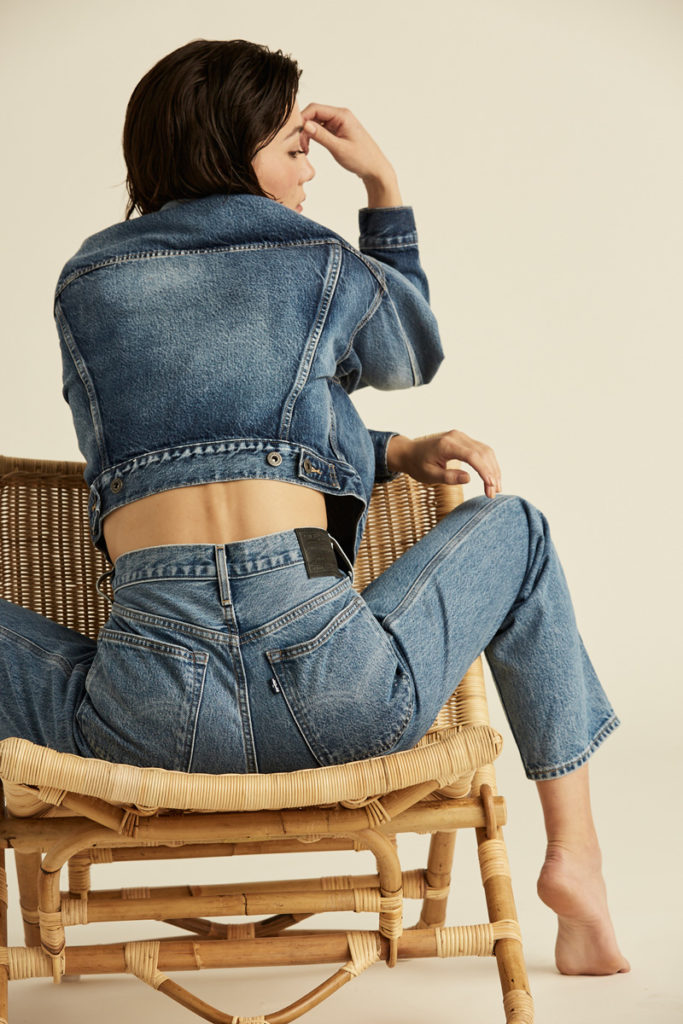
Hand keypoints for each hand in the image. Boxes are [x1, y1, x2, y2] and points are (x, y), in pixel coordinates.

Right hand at [300, 102, 401, 206]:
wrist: (375, 169)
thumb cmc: (361, 159)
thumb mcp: (339, 148)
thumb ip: (321, 136)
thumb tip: (305, 125)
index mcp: (342, 115)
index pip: (315, 109)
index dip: (302, 119)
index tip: (295, 134)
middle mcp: (340, 116)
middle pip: (314, 115)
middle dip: (304, 129)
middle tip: (301, 146)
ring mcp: (339, 123)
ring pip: (316, 123)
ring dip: (308, 134)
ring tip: (306, 150)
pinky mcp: (338, 131)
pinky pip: (321, 130)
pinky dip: (314, 137)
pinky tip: (311, 148)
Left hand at [387, 431, 502, 498]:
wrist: (410, 452)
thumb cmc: (417, 465)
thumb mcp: (429, 475)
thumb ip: (448, 477)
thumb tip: (469, 479)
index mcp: (447, 445)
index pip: (473, 456)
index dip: (484, 471)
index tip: (491, 486)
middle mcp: (457, 437)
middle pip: (483, 453)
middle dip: (492, 473)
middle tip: (494, 493)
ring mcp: (461, 436)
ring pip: (486, 451)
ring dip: (493, 469)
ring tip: (496, 487)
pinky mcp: (464, 440)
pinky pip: (481, 450)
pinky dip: (489, 463)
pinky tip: (492, 477)